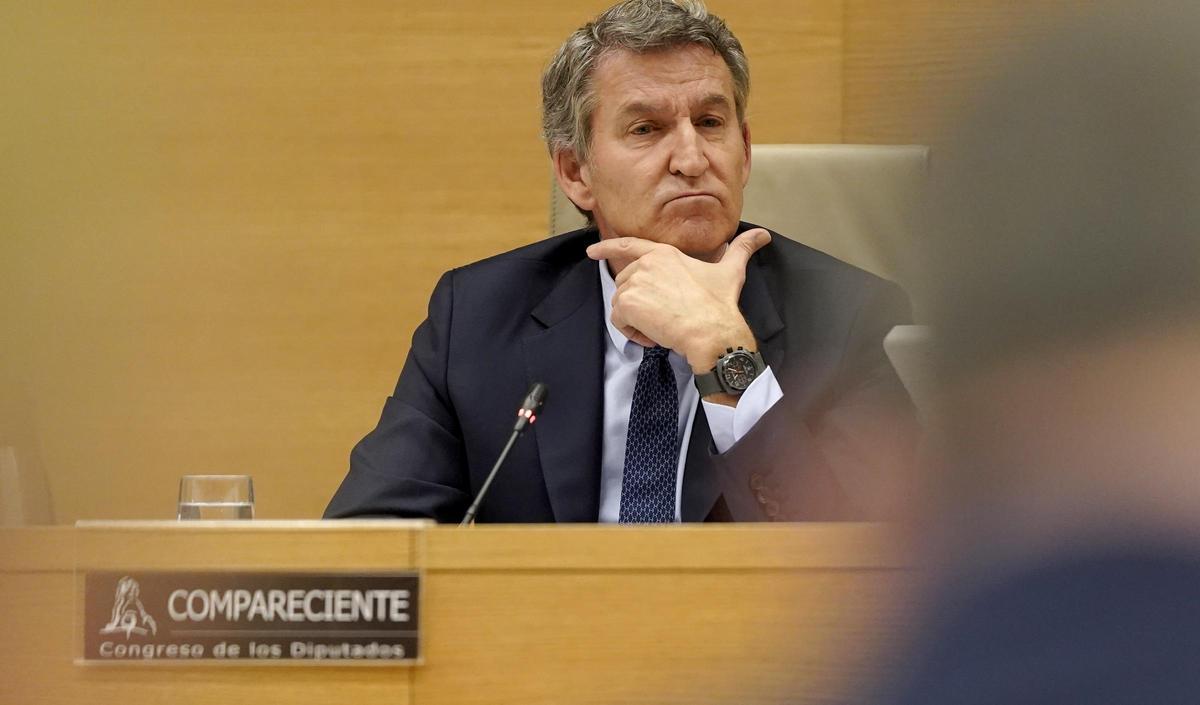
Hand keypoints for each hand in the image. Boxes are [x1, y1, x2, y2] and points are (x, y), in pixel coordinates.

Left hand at [586, 228, 771, 372]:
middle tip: (663, 318)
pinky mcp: (629, 303)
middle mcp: (646, 263)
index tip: (591, 252)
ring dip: (637, 321)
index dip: (607, 248)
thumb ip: (742, 250)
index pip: (629, 245)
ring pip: (622, 304)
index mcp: (664, 253)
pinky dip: (633, 334)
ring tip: (661, 328)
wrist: (712, 330)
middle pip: (626, 284)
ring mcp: (635, 282)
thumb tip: (763, 235)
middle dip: (638, 304)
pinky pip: (619, 322)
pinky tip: (654, 336)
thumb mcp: (731, 271)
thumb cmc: (720, 303)